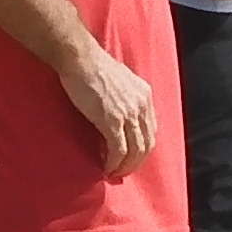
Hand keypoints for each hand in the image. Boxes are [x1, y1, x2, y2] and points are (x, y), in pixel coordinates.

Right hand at [59, 45, 158, 168]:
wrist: (81, 59)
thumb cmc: (93, 66)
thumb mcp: (120, 80)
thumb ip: (125, 97)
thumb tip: (119, 114)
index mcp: (145, 95)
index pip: (151, 129)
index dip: (142, 147)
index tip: (132, 156)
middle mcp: (141, 105)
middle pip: (147, 143)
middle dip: (137, 161)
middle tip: (124, 171)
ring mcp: (128, 114)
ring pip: (135, 150)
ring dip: (126, 166)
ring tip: (116, 173)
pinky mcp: (112, 121)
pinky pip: (118, 149)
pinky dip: (114, 162)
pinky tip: (106, 168)